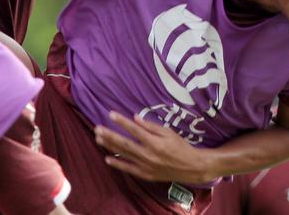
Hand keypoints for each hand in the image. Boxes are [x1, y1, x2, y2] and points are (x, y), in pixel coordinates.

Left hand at [94, 112, 215, 183]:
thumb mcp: (169, 132)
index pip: (134, 130)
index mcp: (155, 142)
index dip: (122, 122)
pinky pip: (129, 169)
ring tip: (98, 139)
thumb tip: (135, 118)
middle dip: (110, 135)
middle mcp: (148, 155)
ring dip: (110, 147)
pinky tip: (108, 159)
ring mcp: (146, 166)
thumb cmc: (181, 146)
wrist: (191, 167)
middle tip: (97, 128)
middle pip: (125, 143)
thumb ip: (151, 126)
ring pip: (124, 155)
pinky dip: (118, 164)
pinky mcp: (146, 175)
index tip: (110, 114)